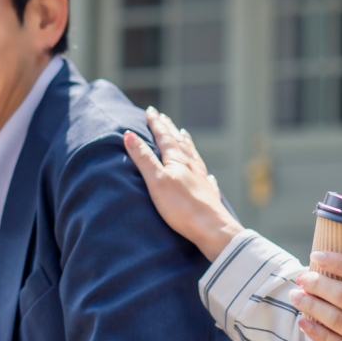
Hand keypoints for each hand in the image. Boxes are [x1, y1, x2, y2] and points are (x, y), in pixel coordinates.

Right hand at [122, 106, 243, 261]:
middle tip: (164, 117)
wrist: (212, 229)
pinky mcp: (209, 196)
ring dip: (187, 144)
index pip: (164, 137)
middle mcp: (191, 167)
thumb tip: (129, 134)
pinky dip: (204, 172)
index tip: (150, 111)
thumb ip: (144, 158)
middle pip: (179, 143)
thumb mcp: (156, 181)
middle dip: (169, 129)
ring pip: (193, 157)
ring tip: (184, 135)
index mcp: (177, 161)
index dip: (156, 124)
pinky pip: (206, 178)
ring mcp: (202, 181)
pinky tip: (208, 175)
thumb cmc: (182, 207)